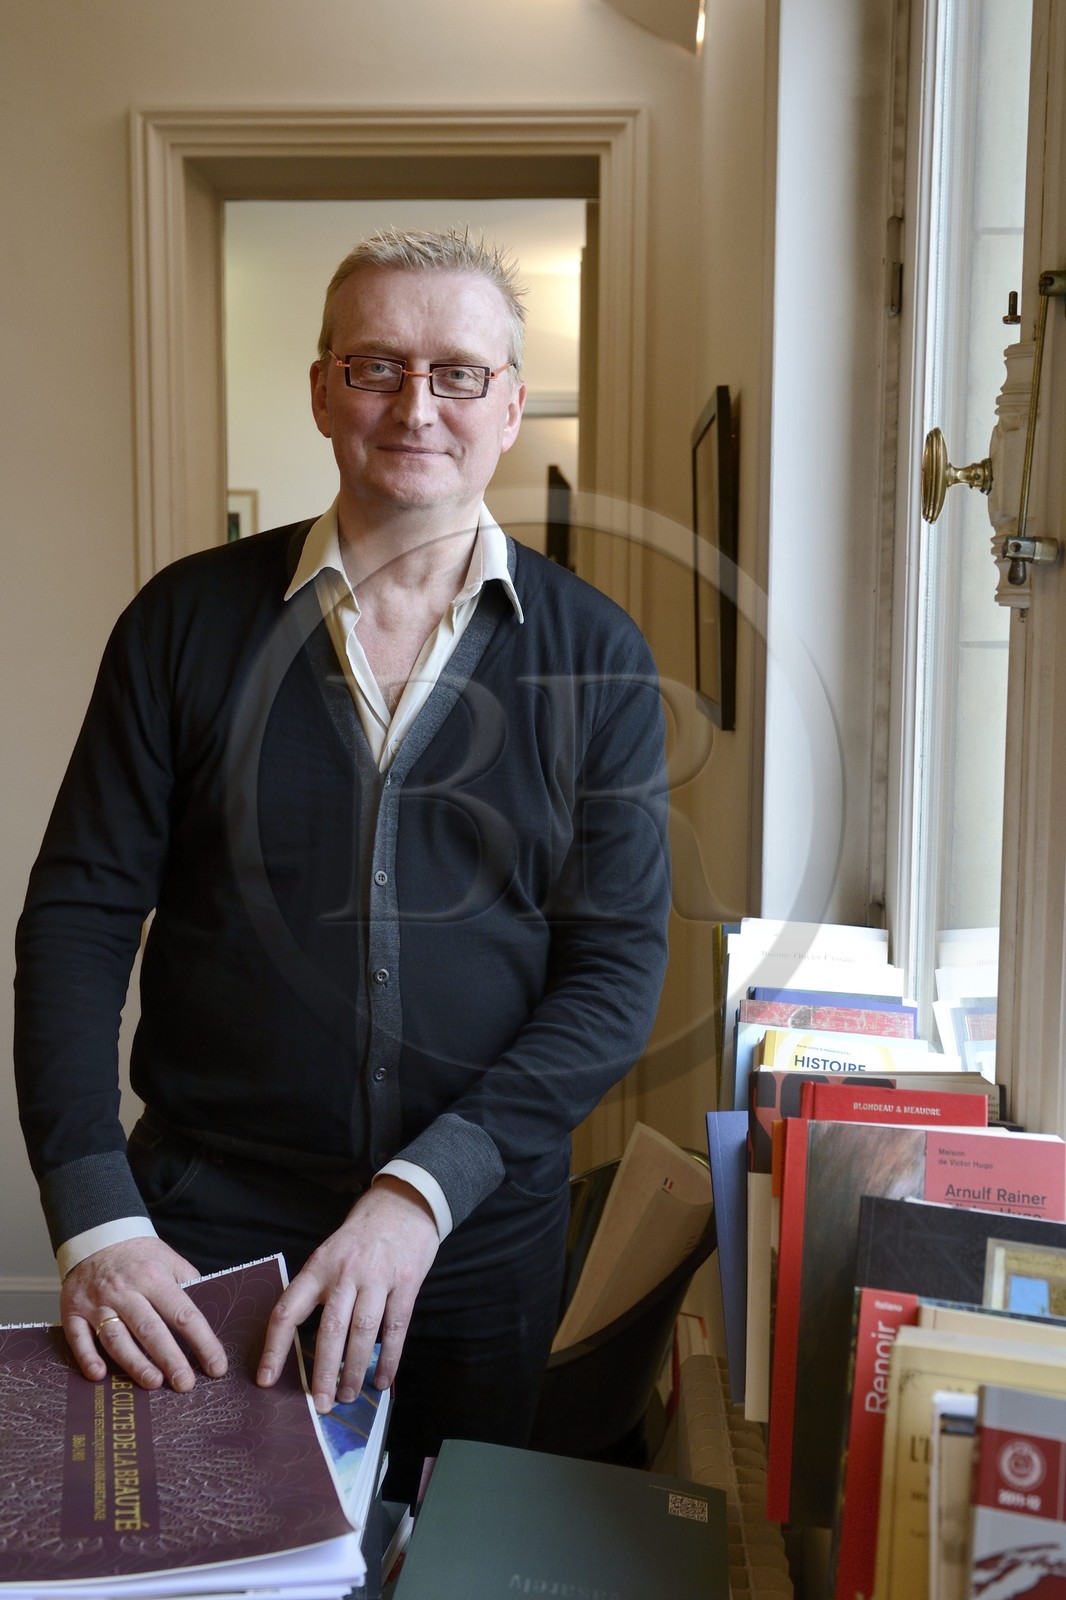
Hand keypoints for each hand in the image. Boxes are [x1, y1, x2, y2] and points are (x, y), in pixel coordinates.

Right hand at [61, 1237, 228, 1391]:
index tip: (216, 1365)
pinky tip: (99, 1376)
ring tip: (154, 1383)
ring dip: (134, 1363)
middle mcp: (125, 1290)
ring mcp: (97, 1303)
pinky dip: (87, 1358)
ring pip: (116, 1338)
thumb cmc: (139, 1256)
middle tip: (186, 1384)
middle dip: (170, 1359)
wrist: (96, 1237)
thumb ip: (189, 1284)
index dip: (202, 1341)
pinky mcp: (73, 1312)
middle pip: (150, 1329)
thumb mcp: (169, 1259)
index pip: (183, 1313)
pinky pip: (79, 1339)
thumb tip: (212, 1313)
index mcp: (153, 1277)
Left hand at [257, 1178, 439, 1413]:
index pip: (288, 1311)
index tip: (265, 1379)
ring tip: (347, 1396)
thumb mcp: (329, 1255)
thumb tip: (299, 1343)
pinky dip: (389, 1358)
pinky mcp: (407, 1283)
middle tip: (319, 1404)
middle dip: (323, 1372)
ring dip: (355, 1370)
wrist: (403, 1204)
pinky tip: (382, 1381)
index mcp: (318, 1267)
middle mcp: (345, 1273)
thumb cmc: (360, 1237)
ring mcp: (378, 1278)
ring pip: (363, 1332)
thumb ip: (317, 1291)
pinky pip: (396, 1328)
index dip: (274, 1348)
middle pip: (330, 1330)